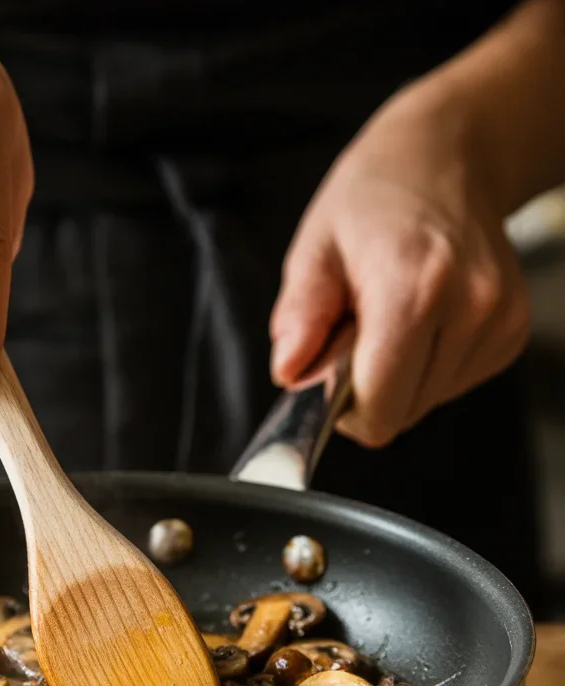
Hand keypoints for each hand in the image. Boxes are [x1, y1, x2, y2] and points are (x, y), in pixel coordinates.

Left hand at [270, 81, 530, 446]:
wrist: (451, 155)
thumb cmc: (376, 197)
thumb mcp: (316, 246)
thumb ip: (300, 316)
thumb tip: (289, 372)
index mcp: (412, 288)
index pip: (380, 409)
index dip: (345, 407)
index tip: (331, 374)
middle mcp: (469, 307)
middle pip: (403, 413)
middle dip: (370, 387)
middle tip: (360, 329)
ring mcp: (499, 320)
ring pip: (429, 401)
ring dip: (401, 374)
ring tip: (394, 312)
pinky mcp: (513, 329)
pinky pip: (454, 383)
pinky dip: (430, 364)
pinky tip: (424, 316)